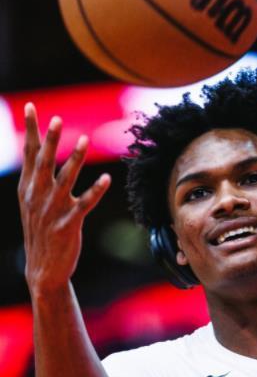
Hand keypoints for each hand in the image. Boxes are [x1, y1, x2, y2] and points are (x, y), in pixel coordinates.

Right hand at [17, 103, 110, 294]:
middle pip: (44, 163)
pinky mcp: (69, 225)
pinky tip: (108, 179)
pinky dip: (96, 191)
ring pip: (65, 180)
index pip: (29, 155)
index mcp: (28, 190)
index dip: (31, 131)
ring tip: (84, 139)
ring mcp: (53, 211)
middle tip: (56, 119)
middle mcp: (38, 197)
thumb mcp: (31, 204)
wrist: (43, 269)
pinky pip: (85, 204)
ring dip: (74, 159)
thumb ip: (35, 179)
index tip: (32, 107)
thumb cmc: (41, 233)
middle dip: (49, 140)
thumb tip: (38, 152)